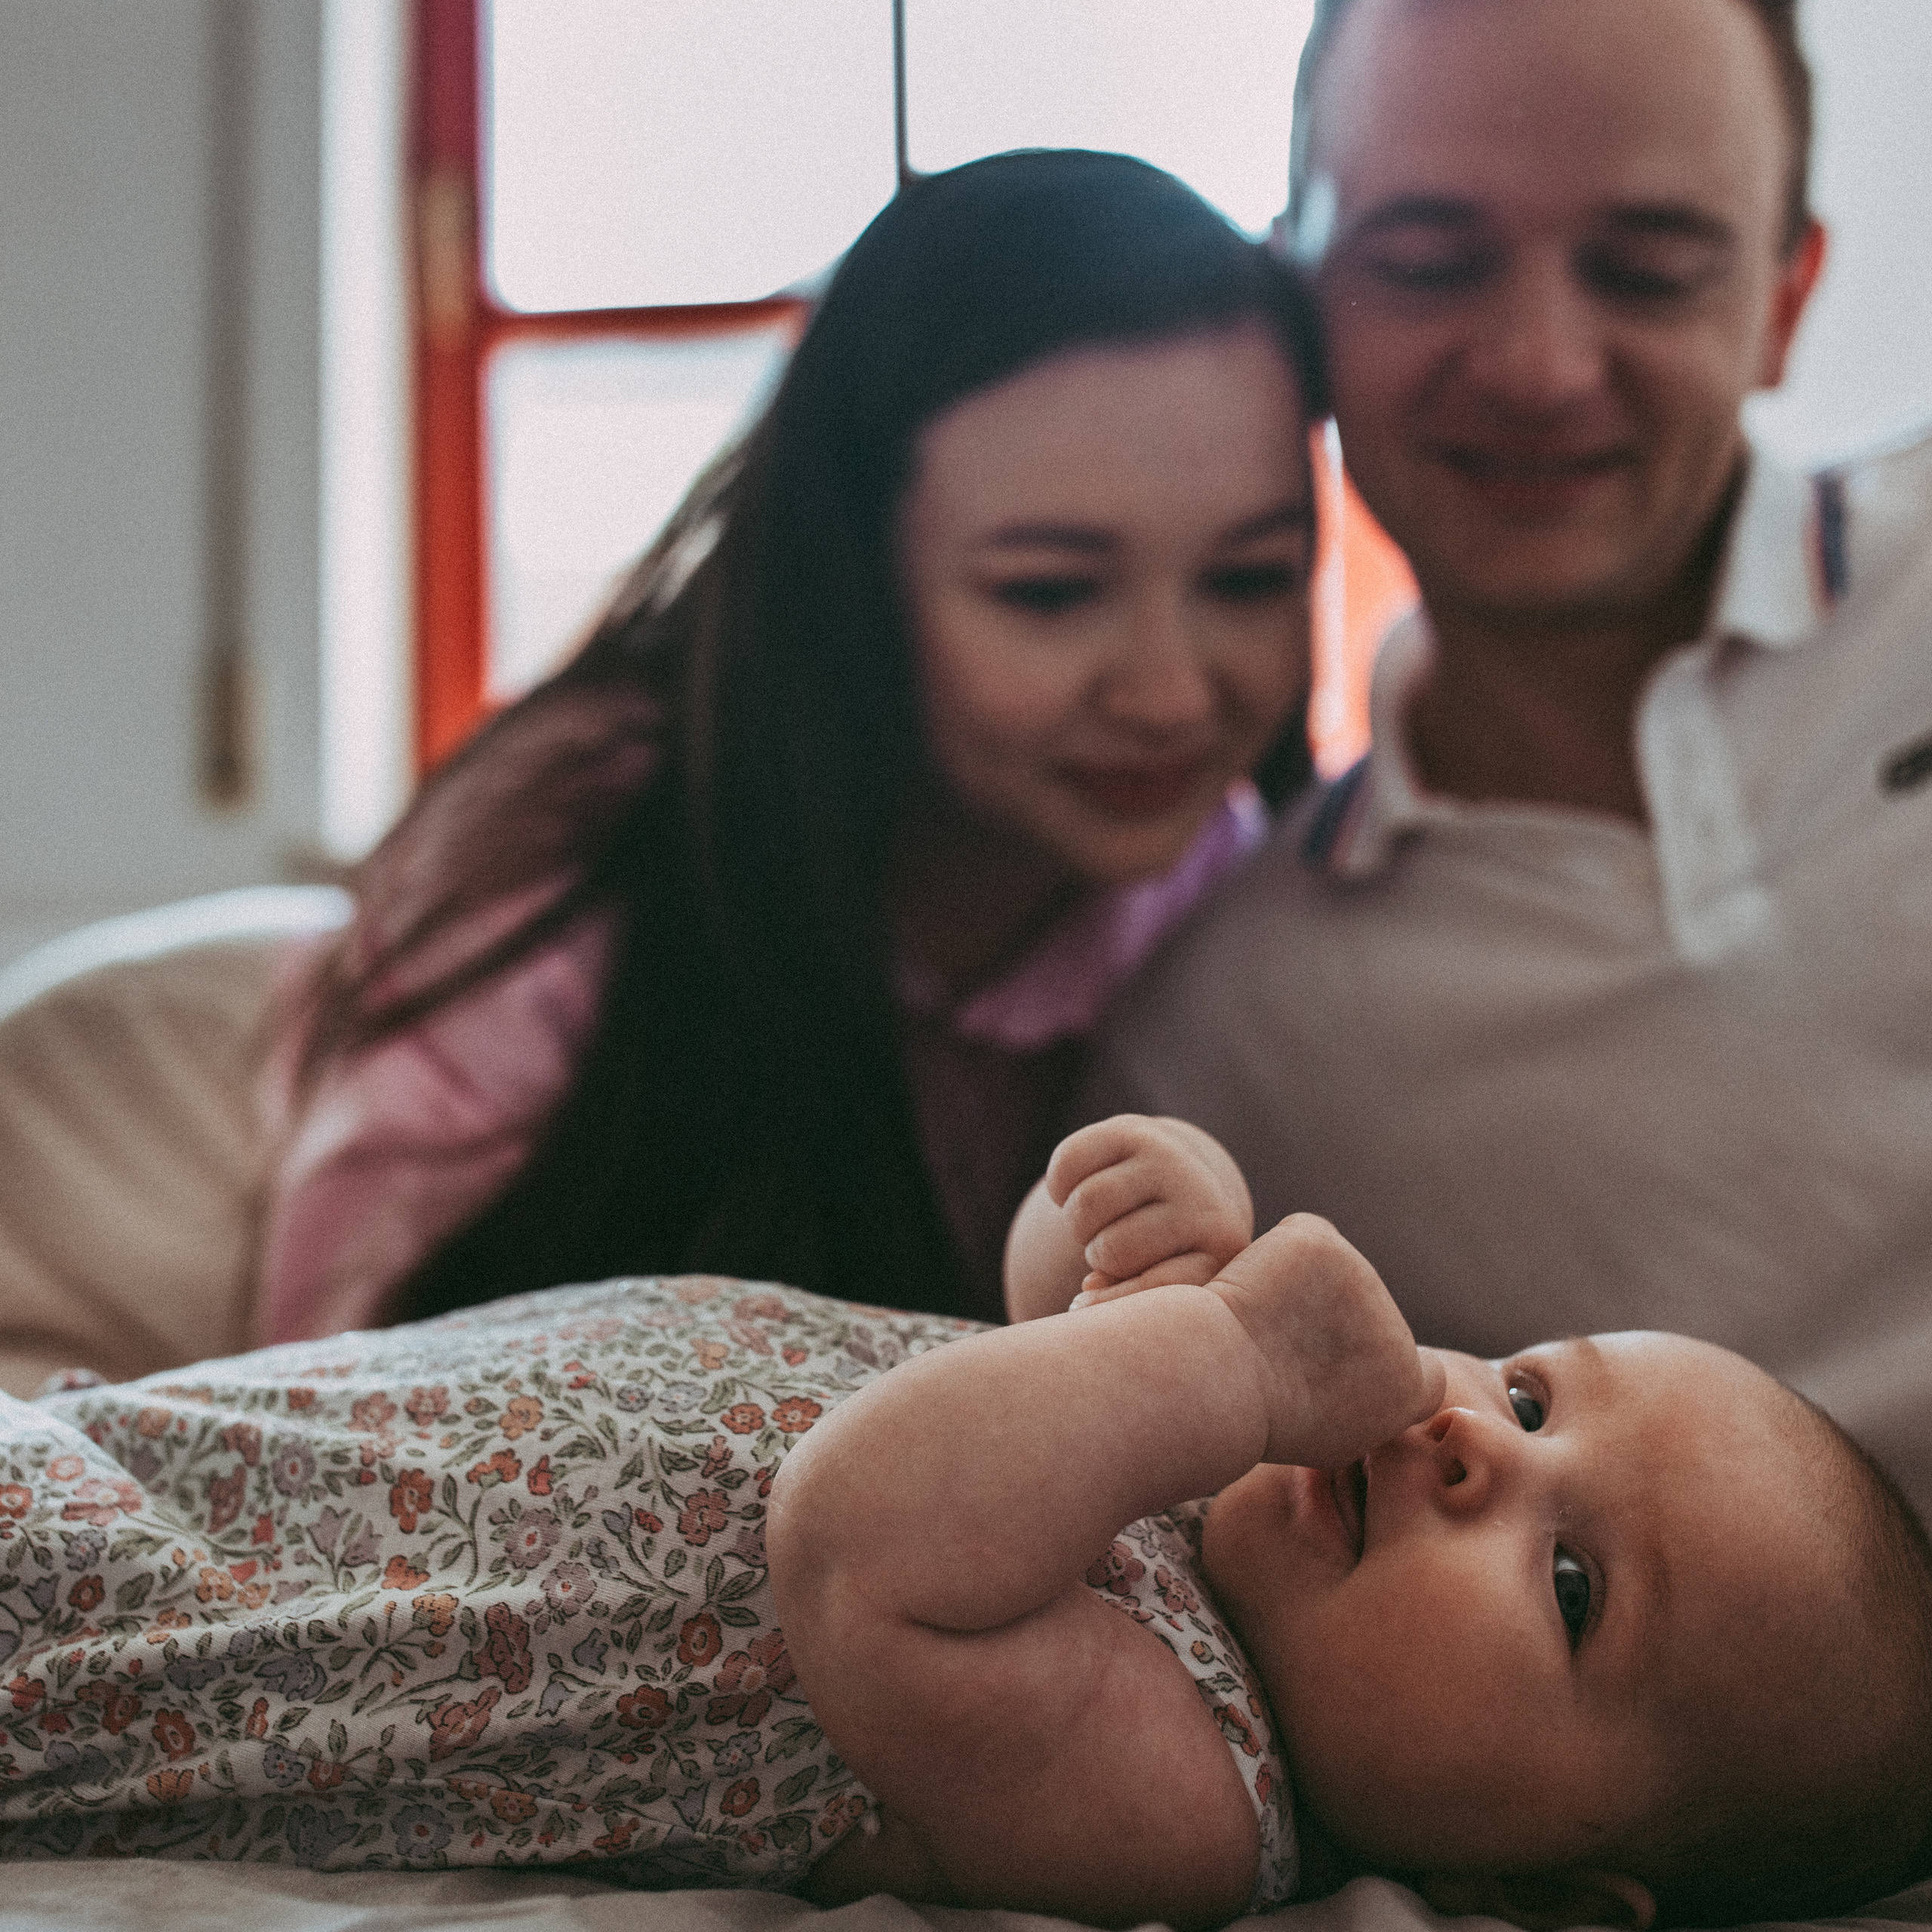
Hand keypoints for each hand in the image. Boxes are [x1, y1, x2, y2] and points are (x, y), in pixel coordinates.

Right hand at [1044, 1116, 1253, 1304]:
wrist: (1183, 1173)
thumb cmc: (1169, 1247)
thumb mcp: (1167, 1279)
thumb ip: (1134, 1299)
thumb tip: (1088, 1292)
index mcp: (1220, 1244)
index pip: (1159, 1285)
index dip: (1111, 1301)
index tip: (1083, 1304)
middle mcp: (1201, 1196)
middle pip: (1111, 1249)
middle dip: (1096, 1254)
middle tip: (1104, 1249)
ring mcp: (1168, 1159)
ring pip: (1087, 1204)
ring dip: (1076, 1221)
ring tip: (1094, 1223)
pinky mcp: (1132, 1128)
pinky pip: (1067, 1164)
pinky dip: (1059, 1187)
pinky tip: (1078, 1190)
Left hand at [1208, 1214, 1445, 1469]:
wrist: (1220, 1383)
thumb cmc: (1260, 1420)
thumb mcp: (1332, 1436)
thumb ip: (1361, 1400)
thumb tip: (1352, 1367)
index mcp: (1408, 1386)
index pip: (1424, 1369)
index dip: (1386, 1362)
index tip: (1347, 1367)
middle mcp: (1397, 1332)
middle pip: (1365, 1311)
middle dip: (1330, 1318)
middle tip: (1280, 1347)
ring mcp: (1362, 1280)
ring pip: (1332, 1270)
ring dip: (1302, 1287)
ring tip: (1263, 1326)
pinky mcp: (1325, 1244)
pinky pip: (1302, 1237)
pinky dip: (1278, 1254)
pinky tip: (1252, 1290)